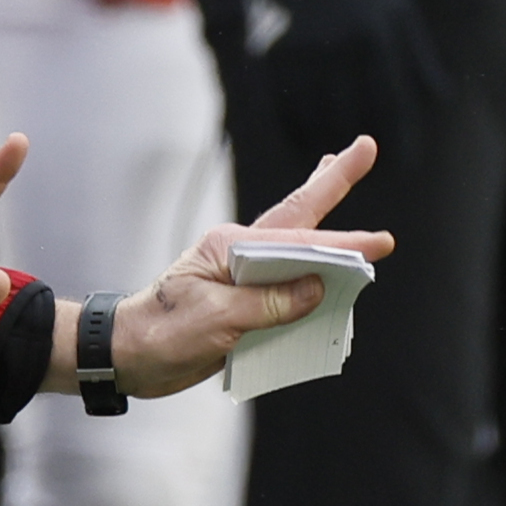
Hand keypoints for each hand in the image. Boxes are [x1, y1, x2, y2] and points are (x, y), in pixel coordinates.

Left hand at [72, 137, 393, 396]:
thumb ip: (266, 304)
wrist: (125, 357)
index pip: (296, 241)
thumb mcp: (215, 320)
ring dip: (320, 215)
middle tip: (364, 147)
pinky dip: (308, 270)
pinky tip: (322, 265)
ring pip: (292, 243)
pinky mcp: (240, 302)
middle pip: (296, 216)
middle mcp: (237, 254)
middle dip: (332, 181)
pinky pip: (283, 284)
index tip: (379, 243)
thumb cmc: (160, 333)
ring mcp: (239, 276)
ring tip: (336, 173)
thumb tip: (315, 289)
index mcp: (229, 247)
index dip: (341, 244)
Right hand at [242, 0, 448, 166]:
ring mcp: (304, 51)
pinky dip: (292, 128)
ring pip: (315, 117)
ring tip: (331, 163)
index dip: (402, 137)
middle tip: (366, 171)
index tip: (404, 161)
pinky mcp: (271, 51)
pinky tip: (302, 136)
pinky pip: (281, 105)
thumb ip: (416, 54)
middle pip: (354, 119)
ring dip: (323, 143)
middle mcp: (342, 49)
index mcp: (379, 38)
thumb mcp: (395, 7)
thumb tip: (439, 99)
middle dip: (362, 153)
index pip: (394, 104)